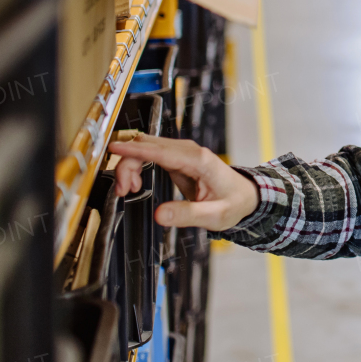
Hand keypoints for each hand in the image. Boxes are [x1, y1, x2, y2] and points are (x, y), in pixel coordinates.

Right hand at [108, 134, 259, 230]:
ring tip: (129, 190)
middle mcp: (190, 151)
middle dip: (127, 164)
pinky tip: (137, 184)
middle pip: (147, 145)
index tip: (114, 149)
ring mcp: (183, 153)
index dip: (135, 150)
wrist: (246, 196)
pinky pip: (150, 154)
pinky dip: (137, 166)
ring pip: (146, 148)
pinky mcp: (178, 158)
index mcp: (199, 160)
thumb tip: (160, 215)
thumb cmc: (234, 203)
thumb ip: (187, 215)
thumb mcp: (214, 215)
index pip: (160, 150)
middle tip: (123, 190)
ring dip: (130, 165)